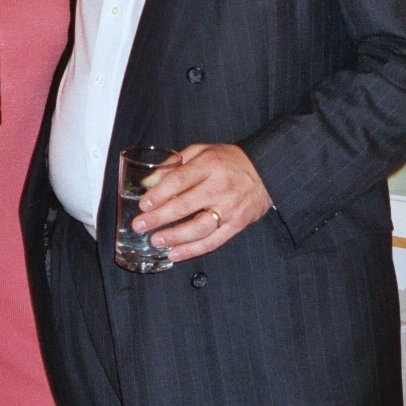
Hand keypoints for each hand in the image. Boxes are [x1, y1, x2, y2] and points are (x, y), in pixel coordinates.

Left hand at [132, 143, 272, 261]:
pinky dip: (192, 250)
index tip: (143, 204)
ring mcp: (230, 208)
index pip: (180, 180)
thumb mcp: (201, 151)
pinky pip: (213, 241)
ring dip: (174, 237)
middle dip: (159, 218)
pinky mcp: (237, 225)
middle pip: (185, 205)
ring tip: (155, 240)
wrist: (266, 171)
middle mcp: (220, 187)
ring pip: (199, 228)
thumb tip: (147, 182)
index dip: (159, 194)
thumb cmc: (228, 160)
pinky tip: (175, 253)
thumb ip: (174, 164)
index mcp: (210, 165)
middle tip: (139, 225)